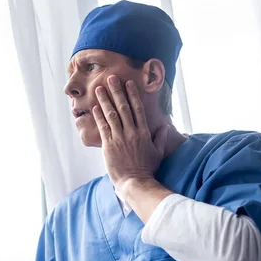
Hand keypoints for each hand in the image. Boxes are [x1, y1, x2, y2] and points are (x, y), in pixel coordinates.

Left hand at [92, 75, 167, 192]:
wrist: (135, 182)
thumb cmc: (148, 169)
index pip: (137, 109)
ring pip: (111, 115)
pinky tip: (95, 107)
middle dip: (116, 91)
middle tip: (111, 78)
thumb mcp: (158, 152)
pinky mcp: (109, 145)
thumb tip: (165, 125)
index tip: (128, 83)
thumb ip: (161, 137)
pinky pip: (103, 127)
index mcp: (144, 132)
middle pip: (123, 107)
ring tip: (99, 88)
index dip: (132, 94)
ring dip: (105, 100)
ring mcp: (119, 138)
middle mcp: (131, 132)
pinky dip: (99, 116)